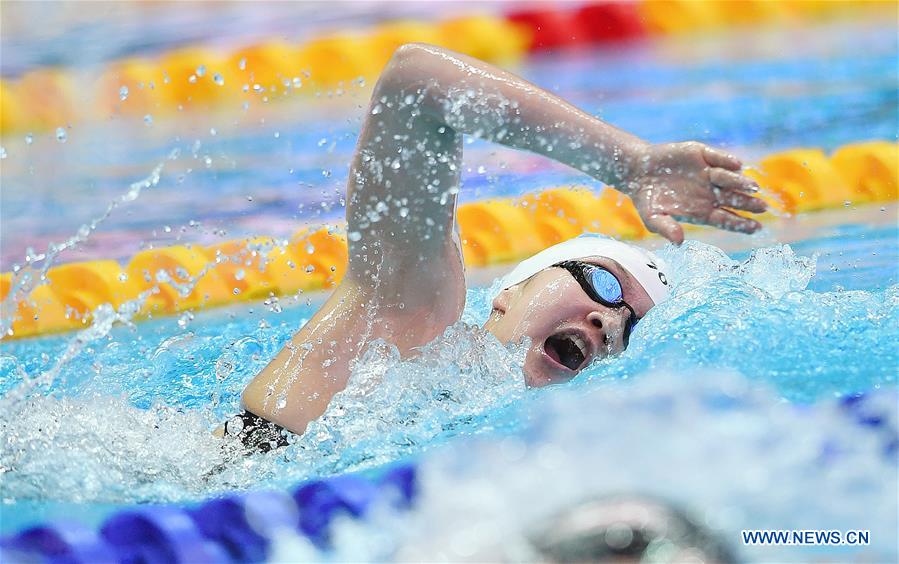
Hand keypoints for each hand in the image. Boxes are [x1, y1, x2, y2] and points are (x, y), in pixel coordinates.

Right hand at [621, 142, 765, 243]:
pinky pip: (719, 158)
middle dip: (748, 204)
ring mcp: (707, 173)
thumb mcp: (652, 218)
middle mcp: (710, 193)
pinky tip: (737, 166)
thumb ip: (666, 228)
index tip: (756, 228)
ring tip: (753, 187)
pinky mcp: (702, 155)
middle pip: (734, 200)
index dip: (741, 224)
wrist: (637, 171)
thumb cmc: (647, 199)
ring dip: (741, 183)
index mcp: (702, 211)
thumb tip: (678, 242)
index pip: (726, 219)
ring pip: (730, 179)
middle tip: (762, 207)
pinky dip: (727, 161)